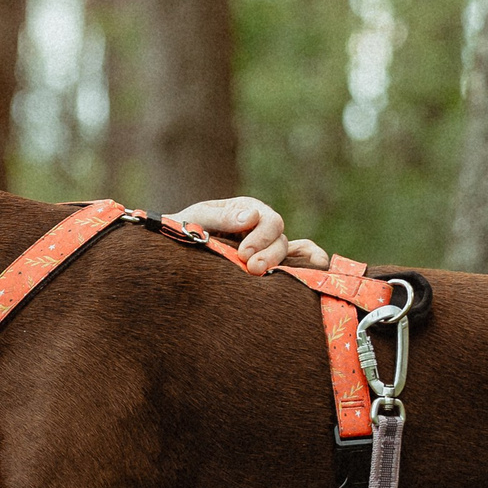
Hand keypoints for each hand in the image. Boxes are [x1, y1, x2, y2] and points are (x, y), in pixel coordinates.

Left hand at [170, 196, 329, 275]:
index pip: (269, 221)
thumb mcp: (197, 219)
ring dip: (279, 265)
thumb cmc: (182, 232)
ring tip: (260, 275)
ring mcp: (265, 249)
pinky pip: (297, 263)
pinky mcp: (266, 269)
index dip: (261, 237)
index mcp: (247, 211)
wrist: (169, 255)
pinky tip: (318, 270)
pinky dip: (309, 264)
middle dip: (269, 254)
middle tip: (251, 268)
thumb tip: (251, 216)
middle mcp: (261, 229)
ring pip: (288, 255)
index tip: (244, 254)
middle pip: (281, 239)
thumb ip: (221, 216)